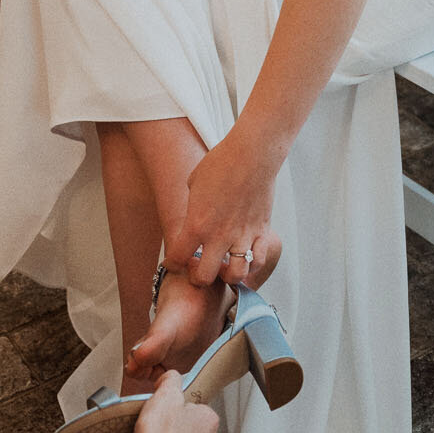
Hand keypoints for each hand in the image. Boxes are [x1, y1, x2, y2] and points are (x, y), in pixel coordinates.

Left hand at [164, 129, 281, 289]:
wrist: (251, 154)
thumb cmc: (220, 163)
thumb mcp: (193, 184)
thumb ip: (192, 208)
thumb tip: (193, 218)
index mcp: (197, 223)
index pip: (178, 258)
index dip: (172, 264)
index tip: (173, 262)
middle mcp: (219, 235)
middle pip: (205, 277)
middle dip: (198, 278)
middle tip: (198, 268)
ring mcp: (242, 236)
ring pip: (236, 276)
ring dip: (227, 276)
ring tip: (223, 265)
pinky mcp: (261, 231)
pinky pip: (258, 261)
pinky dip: (251, 265)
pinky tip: (244, 257)